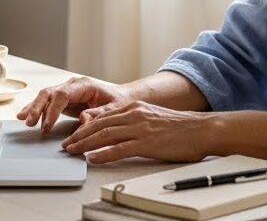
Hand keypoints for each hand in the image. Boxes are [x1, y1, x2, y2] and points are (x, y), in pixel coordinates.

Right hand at [16, 76, 133, 133]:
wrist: (122, 98)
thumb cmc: (118, 102)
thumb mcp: (113, 110)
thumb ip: (99, 114)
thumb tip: (84, 120)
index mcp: (84, 85)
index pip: (62, 95)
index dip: (52, 110)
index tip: (47, 126)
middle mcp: (72, 85)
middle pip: (49, 93)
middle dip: (37, 107)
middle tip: (29, 123)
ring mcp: (66, 91)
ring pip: (45, 96)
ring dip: (33, 108)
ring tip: (22, 119)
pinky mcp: (64, 100)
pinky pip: (47, 103)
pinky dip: (36, 109)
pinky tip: (24, 115)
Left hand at [59, 100, 213, 163]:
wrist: (200, 129)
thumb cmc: (179, 128)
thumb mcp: (151, 117)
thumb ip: (133, 121)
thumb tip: (116, 131)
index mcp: (135, 108)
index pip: (103, 116)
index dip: (85, 126)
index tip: (73, 134)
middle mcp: (134, 114)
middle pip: (99, 125)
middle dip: (79, 135)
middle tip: (66, 145)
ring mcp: (140, 128)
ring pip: (105, 135)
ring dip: (85, 144)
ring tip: (72, 151)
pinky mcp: (147, 142)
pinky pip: (120, 148)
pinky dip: (103, 154)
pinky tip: (93, 158)